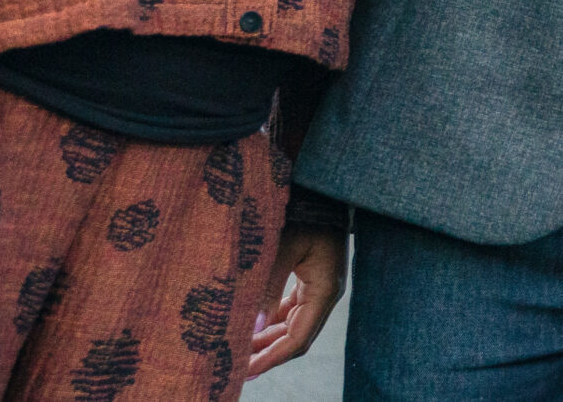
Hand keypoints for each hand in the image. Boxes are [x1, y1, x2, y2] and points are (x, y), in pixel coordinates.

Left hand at [244, 224, 345, 378]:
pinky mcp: (312, 279)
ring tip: (239, 352)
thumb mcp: (283, 247)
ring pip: (293, 325)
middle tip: (236, 369)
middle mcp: (325, 294)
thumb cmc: (305, 213)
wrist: (323, 190)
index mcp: (324, 290)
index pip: (298, 338)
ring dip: (269, 340)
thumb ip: (268, 286)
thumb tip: (253, 327)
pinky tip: (252, 327)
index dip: (272, 357)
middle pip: (297, 337)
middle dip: (268, 354)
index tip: (245, 371)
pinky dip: (273, 322)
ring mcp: (320, 287)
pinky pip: (292, 310)